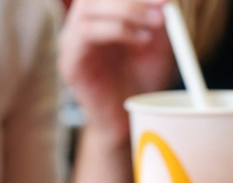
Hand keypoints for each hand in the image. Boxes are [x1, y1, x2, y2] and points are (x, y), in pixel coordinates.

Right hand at [58, 0, 175, 140]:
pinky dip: (116, 30)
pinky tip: (140, 41)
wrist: (129, 121)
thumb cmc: (142, 81)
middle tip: (163, 6)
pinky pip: (85, 33)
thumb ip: (157, 16)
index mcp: (99, 16)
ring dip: (126, 10)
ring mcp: (71, 43)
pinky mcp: (70, 62)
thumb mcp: (157, 43)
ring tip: (154, 27)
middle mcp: (81, 25)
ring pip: (87, 7)